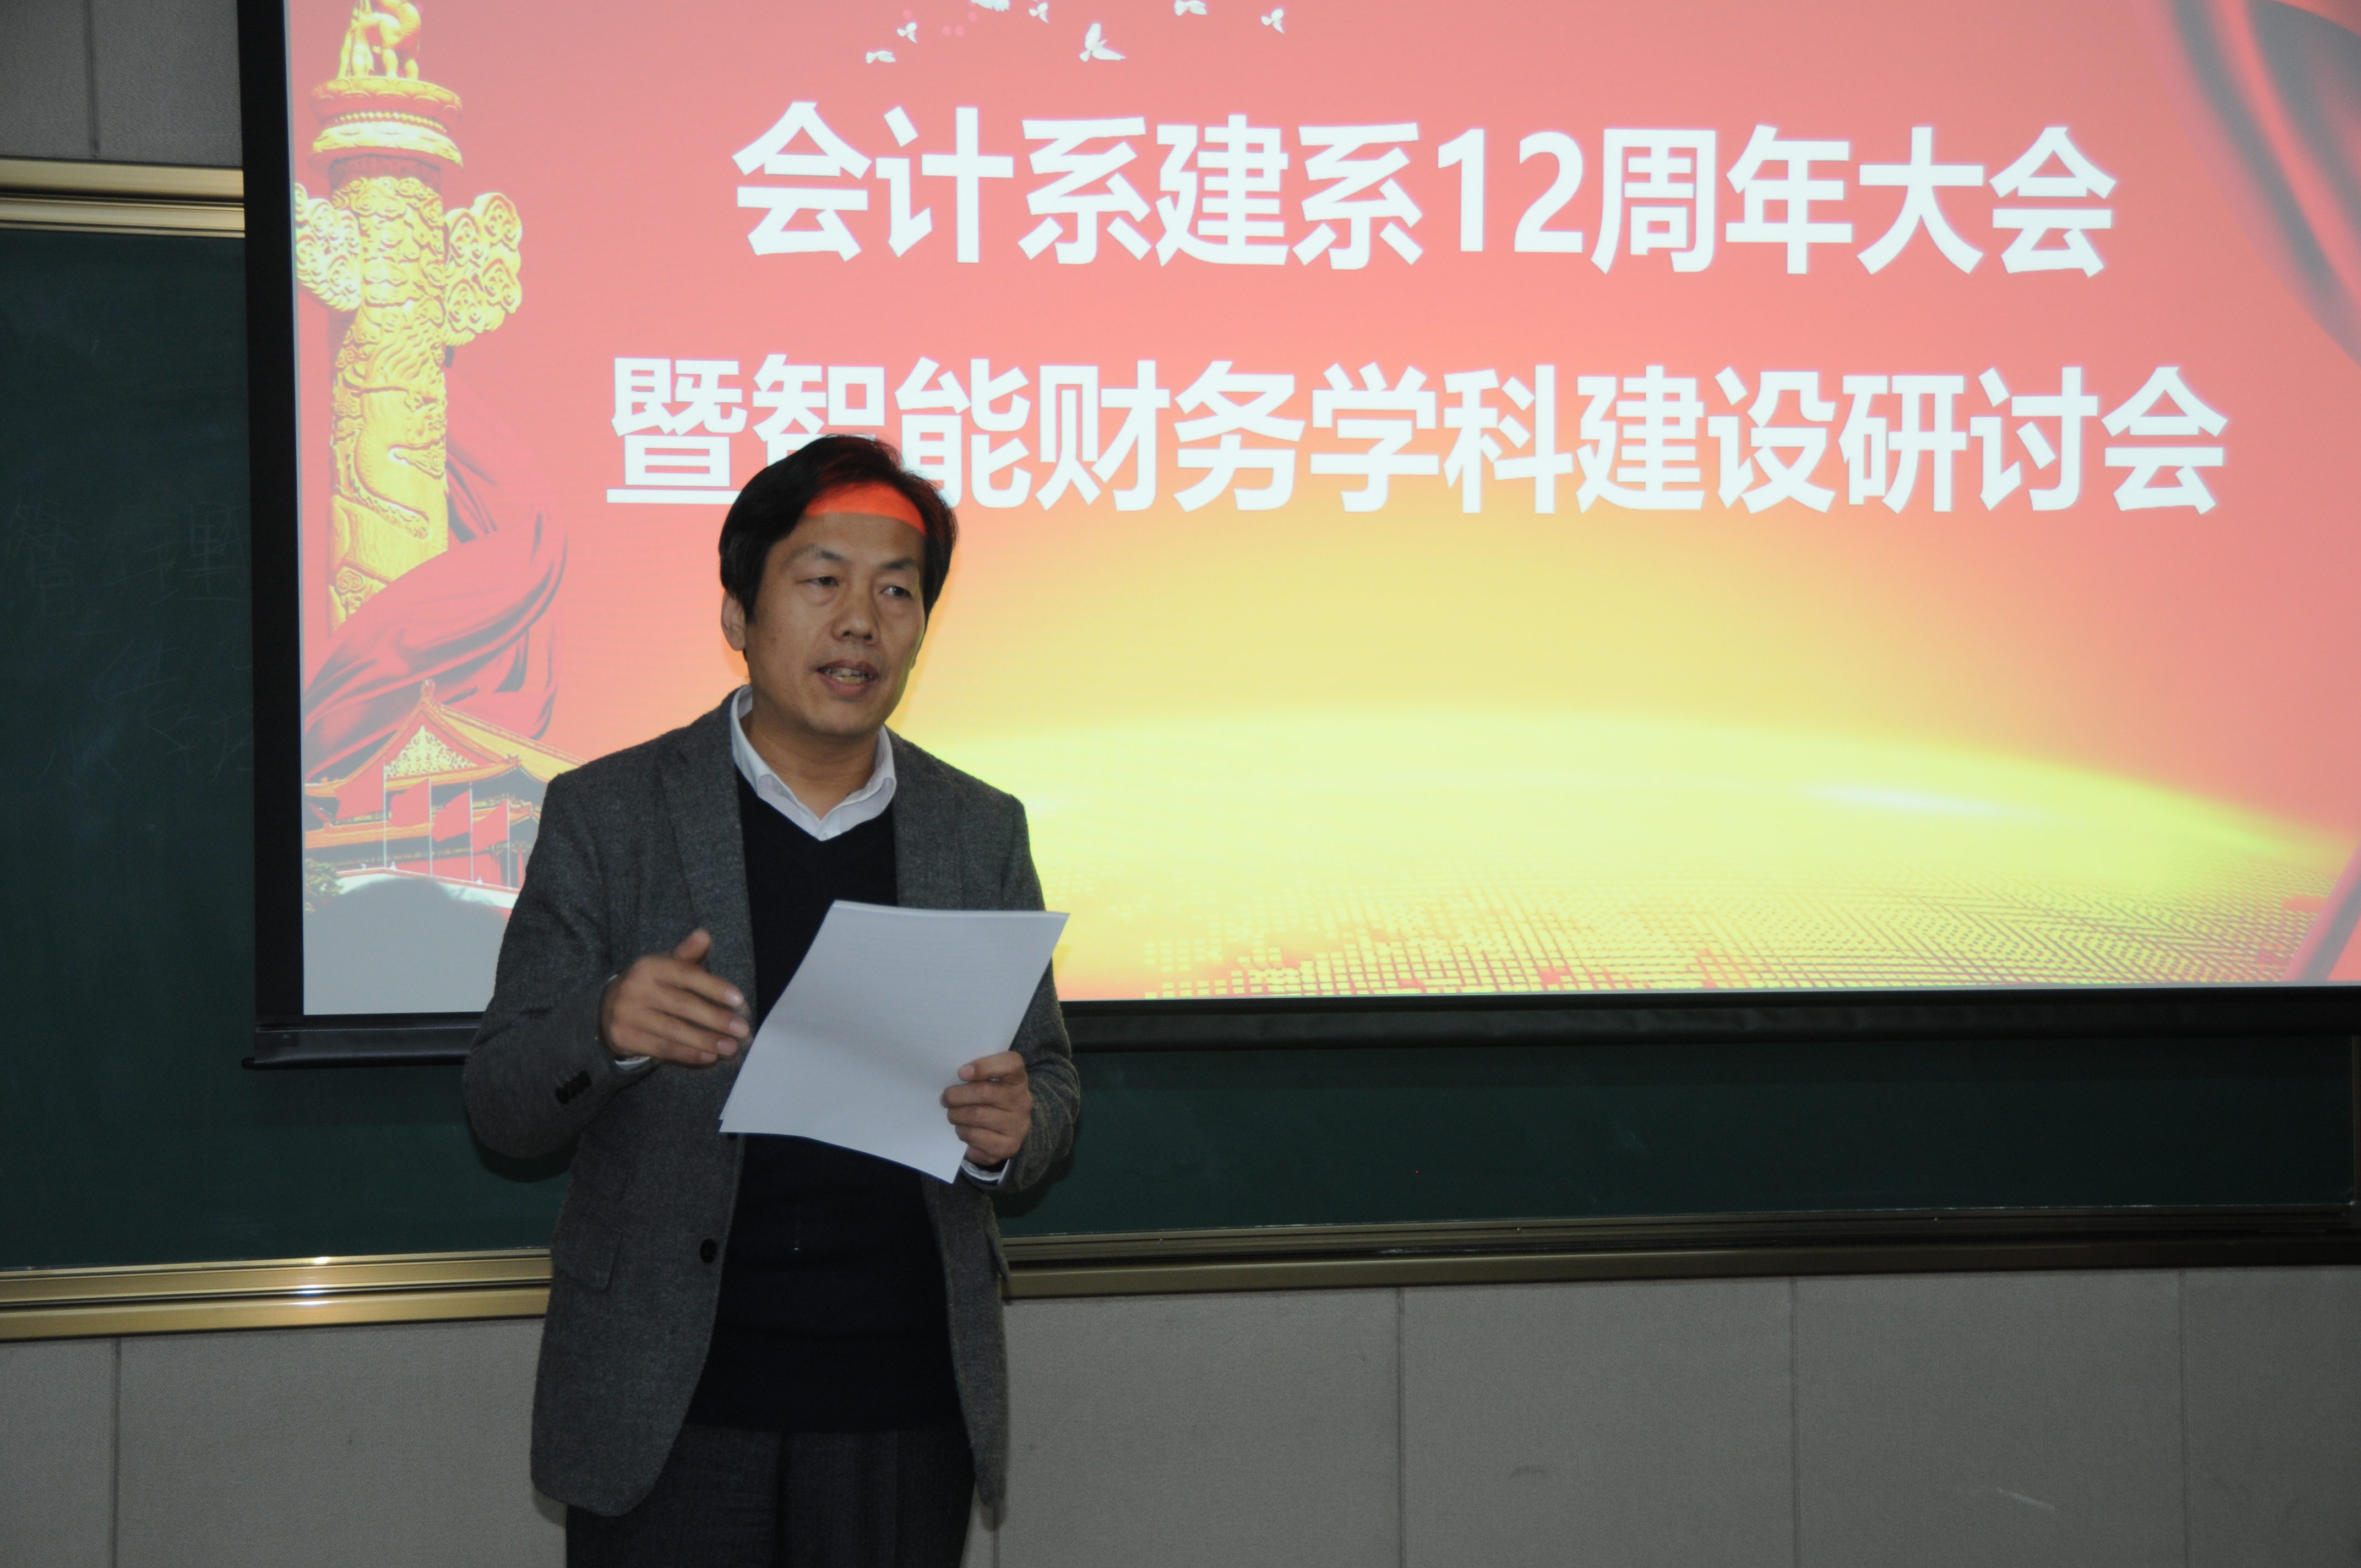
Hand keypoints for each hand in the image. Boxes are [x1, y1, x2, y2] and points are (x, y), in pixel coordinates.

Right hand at [599, 929, 749, 1066]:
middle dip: (715, 1019)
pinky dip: (687, 1054)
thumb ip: (686, 955)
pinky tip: (709, 1057)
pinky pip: (661, 1048)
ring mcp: (627, 1014)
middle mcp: (635, 988)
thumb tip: (704, 935)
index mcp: (649, 966)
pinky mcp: (624, 1037)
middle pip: (683, 1005)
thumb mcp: (664, 966)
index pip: (686, 975)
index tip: (739, 1000)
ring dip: (705, 1040)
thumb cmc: (648, 986)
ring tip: (731, 1047)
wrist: (606, 1009)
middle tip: (742, 1030)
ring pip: (674, 1030)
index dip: (713, 987)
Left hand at [943, 1050, 1031, 1167]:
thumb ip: (976, 1075)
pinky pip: (977, 1138)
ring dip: (956, 1115)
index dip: (984, 1066)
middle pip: (984, 1092)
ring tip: (953, 1115)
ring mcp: (1018, 1125)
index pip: (1011, 1064)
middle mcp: (1022, 1102)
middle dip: (956, 1095)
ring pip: (977, 1116)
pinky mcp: (1008, 1146)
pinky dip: (963, 1133)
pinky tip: (963, 1130)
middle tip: (945, 1098)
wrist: (1007, 1130)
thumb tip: (956, 1076)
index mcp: (1018, 1080)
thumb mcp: (990, 1082)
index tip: (961, 1072)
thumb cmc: (992, 1099)